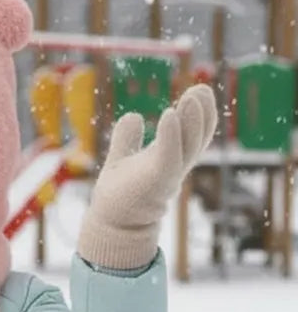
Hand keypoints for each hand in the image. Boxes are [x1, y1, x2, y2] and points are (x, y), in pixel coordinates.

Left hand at [77, 84, 216, 268]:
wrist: (110, 223)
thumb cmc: (119, 194)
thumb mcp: (122, 159)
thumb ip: (127, 138)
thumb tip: (134, 116)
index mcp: (170, 159)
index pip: (193, 134)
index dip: (200, 113)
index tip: (200, 90)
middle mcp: (174, 166)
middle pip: (196, 137)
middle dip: (201, 113)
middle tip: (201, 87)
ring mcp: (167, 175)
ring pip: (188, 145)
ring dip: (191, 120)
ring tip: (190, 97)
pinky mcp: (155, 181)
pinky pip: (168, 156)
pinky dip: (170, 135)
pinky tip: (169, 114)